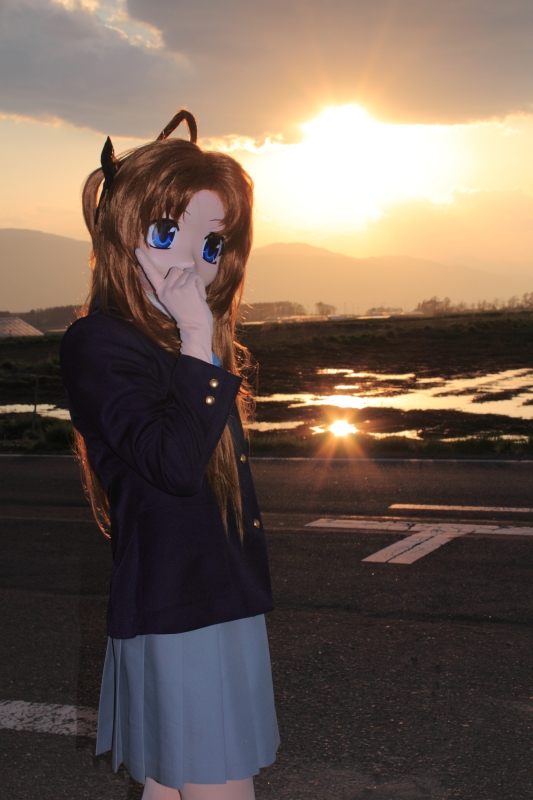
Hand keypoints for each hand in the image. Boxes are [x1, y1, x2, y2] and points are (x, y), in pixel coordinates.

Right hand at [135, 248, 213, 362]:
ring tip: (194, 296)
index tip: (137, 249)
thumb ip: (175, 286)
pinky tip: (199, 296)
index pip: (150, 274)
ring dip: (194, 281)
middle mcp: (165, 289)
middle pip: (176, 269)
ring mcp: (175, 288)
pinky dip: (200, 284)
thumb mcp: (176, 299)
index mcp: (161, 292)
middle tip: (188, 294)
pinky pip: (195, 276)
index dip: (144, 261)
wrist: (195, 329)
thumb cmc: (189, 314)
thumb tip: (184, 271)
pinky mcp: (186, 288)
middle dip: (185, 277)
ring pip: (187, 272)